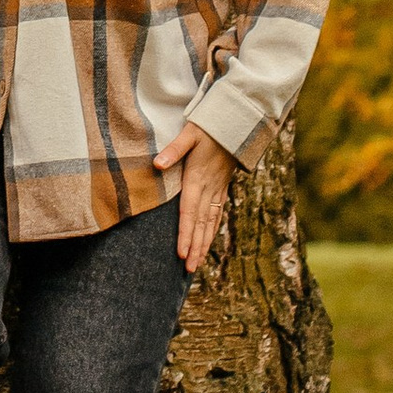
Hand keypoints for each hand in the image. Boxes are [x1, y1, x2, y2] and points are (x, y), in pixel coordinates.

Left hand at [157, 119, 233, 272]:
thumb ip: (174, 150)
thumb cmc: (208, 126)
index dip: (186, 234)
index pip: (190, 212)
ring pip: (211, 222)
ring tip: (196, 264)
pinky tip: (208, 242)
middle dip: (195, 247)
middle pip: (201, 223)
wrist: (236, 123)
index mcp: (198, 178)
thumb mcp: (189, 134)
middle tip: (189, 269)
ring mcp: (217, 190)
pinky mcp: (222, 188)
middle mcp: (209, 188)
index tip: (182, 253)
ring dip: (204, 244)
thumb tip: (156, 164)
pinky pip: (217, 214)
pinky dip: (212, 231)